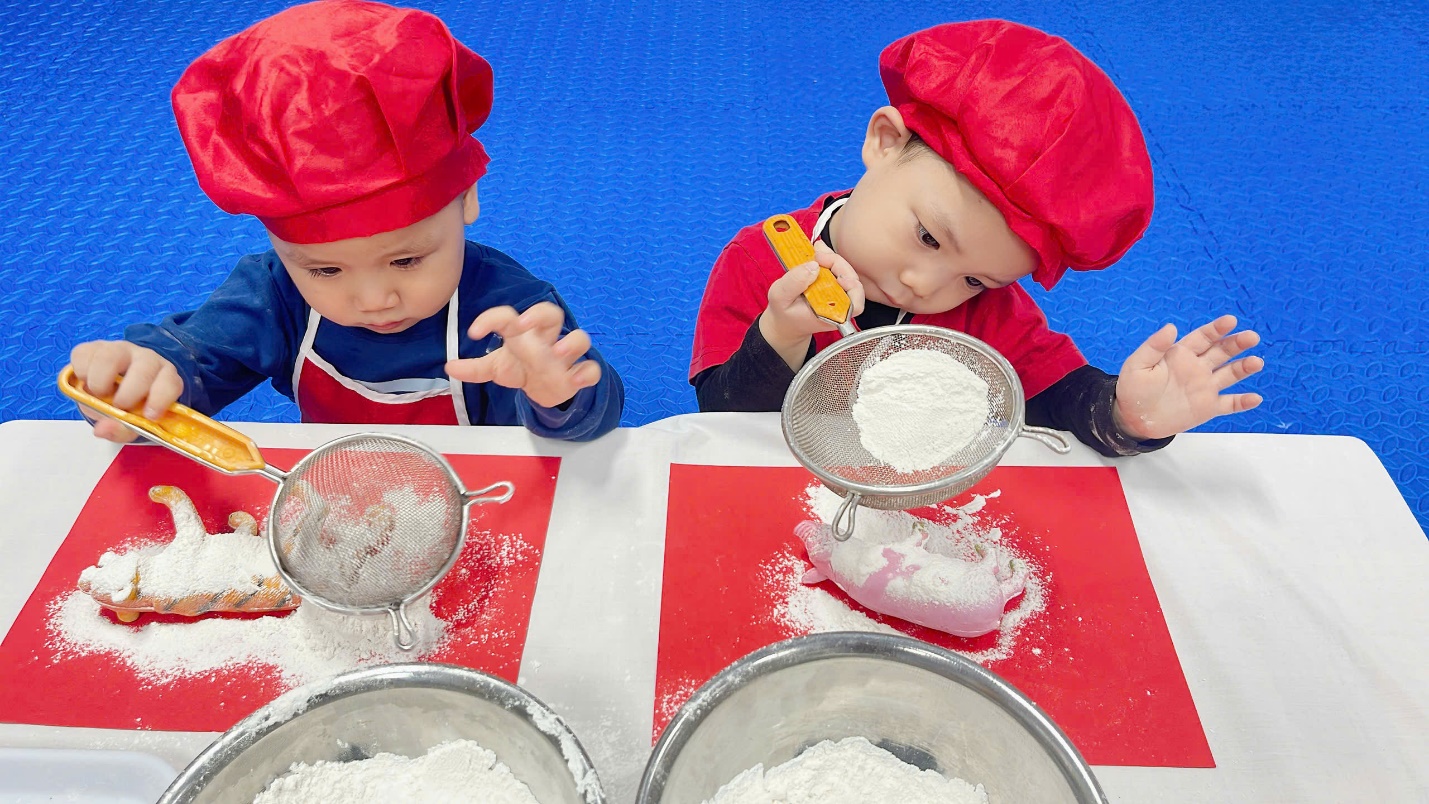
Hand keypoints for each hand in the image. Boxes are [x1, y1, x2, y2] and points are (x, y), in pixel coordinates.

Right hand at [70, 340, 183, 442]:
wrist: (108, 391)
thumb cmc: (127, 407)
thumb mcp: (129, 424)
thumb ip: (121, 430)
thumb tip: (102, 429)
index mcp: (164, 378)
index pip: (170, 383)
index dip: (160, 399)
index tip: (148, 416)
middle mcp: (146, 359)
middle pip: (143, 369)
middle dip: (128, 393)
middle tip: (117, 406)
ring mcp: (121, 350)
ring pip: (110, 357)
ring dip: (99, 381)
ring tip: (97, 394)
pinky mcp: (95, 347)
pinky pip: (84, 354)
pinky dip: (81, 371)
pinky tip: (85, 382)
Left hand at [445, 302, 600, 408]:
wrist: (547, 389)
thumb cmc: (522, 368)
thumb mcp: (496, 368)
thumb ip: (474, 368)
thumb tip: (449, 366)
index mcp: (523, 333)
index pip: (508, 317)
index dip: (491, 319)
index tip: (474, 332)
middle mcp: (546, 339)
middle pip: (550, 313)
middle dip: (539, 314)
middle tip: (524, 323)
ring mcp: (565, 356)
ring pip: (580, 338)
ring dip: (570, 343)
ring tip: (557, 354)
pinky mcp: (578, 374)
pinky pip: (591, 368)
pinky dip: (587, 372)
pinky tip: (575, 379)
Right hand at [759, 240, 864, 369]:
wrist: (784, 319)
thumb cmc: (784, 313)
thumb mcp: (780, 298)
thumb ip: (794, 283)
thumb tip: (814, 266)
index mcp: (831, 316)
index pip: (855, 305)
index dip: (853, 288)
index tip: (839, 278)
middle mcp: (839, 305)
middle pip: (852, 282)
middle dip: (837, 264)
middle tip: (819, 256)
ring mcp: (838, 294)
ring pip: (845, 273)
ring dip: (832, 259)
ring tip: (816, 252)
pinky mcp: (833, 284)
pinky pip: (837, 269)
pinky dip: (828, 259)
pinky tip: (817, 254)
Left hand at [1114, 315, 1264, 439]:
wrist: (1133, 419)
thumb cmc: (1134, 389)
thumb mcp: (1137, 365)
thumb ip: (1154, 346)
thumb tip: (1171, 326)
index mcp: (1181, 354)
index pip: (1203, 337)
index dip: (1216, 329)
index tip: (1230, 320)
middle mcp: (1198, 367)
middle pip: (1222, 352)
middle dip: (1237, 343)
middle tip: (1251, 337)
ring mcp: (1205, 387)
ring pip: (1230, 374)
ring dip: (1244, 367)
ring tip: (1256, 362)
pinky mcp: (1208, 407)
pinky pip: (1229, 403)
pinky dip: (1242, 402)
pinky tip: (1255, 398)